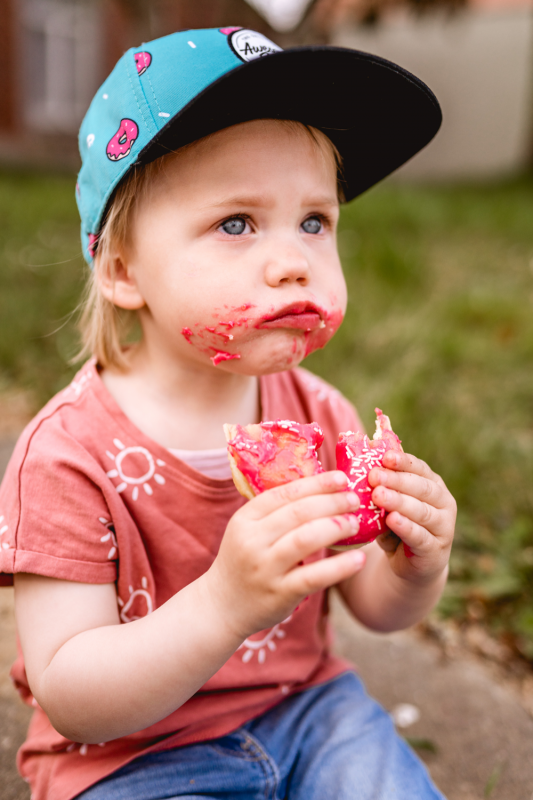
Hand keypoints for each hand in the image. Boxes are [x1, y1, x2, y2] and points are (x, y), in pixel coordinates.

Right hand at [205, 472, 365, 639]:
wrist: (222, 605)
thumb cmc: (244, 561)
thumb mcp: (248, 530)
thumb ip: (275, 512)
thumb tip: (320, 488)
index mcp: (245, 519)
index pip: (284, 493)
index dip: (316, 484)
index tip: (341, 478)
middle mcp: (252, 541)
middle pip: (298, 512)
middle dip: (331, 502)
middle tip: (354, 499)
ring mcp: (265, 568)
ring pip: (306, 539)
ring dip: (336, 527)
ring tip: (355, 523)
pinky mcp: (280, 594)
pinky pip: (314, 576)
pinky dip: (339, 567)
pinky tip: (359, 559)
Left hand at [368, 451, 455, 585]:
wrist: (409, 565)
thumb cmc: (396, 527)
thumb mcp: (389, 505)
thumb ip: (381, 488)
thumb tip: (356, 467)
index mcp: (433, 485)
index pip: (420, 468)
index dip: (403, 462)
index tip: (385, 456)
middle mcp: (443, 503)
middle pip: (421, 488)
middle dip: (397, 480)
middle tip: (374, 476)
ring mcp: (443, 527)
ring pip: (421, 511)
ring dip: (399, 502)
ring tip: (378, 495)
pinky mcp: (435, 550)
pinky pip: (420, 536)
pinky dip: (406, 527)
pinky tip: (392, 520)